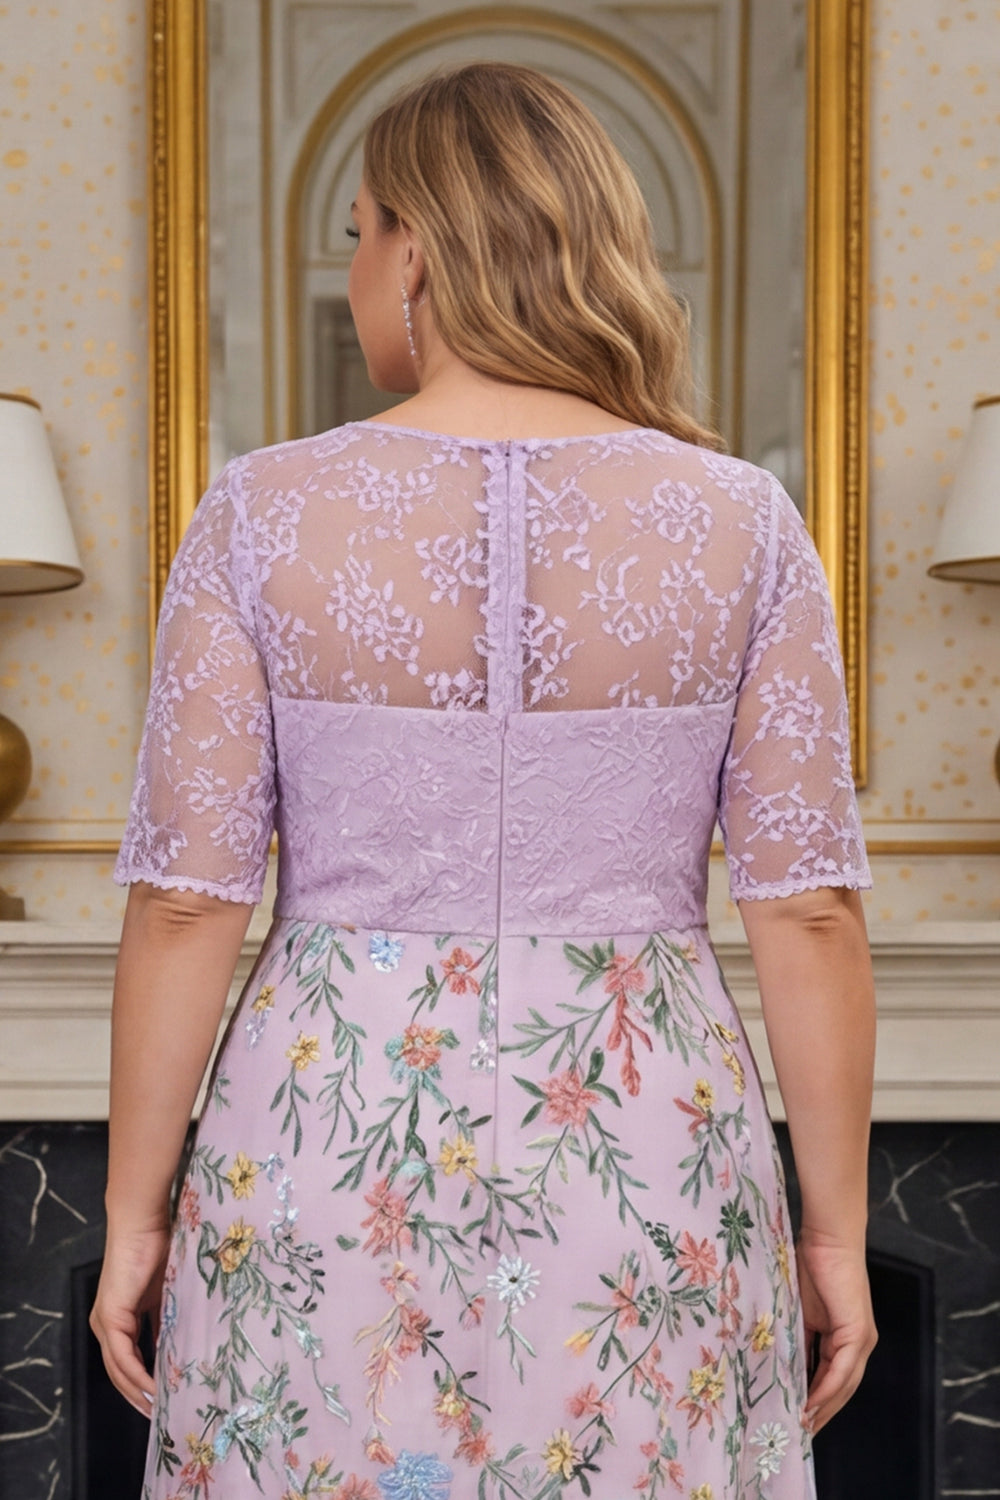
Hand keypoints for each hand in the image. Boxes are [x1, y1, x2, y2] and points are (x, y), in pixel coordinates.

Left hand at [90, 1224, 169, 1415]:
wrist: (144, 1221)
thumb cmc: (160, 1244)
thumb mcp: (169, 1288)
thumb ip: (171, 1312)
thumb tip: (189, 1338)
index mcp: (121, 1316)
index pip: (129, 1358)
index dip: (145, 1380)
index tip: (165, 1397)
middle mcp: (107, 1323)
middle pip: (120, 1372)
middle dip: (140, 1396)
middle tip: (163, 1415)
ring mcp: (105, 1322)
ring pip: (119, 1370)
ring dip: (139, 1392)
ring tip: (161, 1410)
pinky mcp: (110, 1318)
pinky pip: (123, 1358)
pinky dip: (138, 1376)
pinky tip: (155, 1389)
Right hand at [796, 1231, 876, 1432]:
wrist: (828, 1238)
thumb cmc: (811, 1262)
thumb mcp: (798, 1307)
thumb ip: (796, 1333)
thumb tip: (779, 1360)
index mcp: (844, 1336)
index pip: (832, 1377)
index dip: (816, 1398)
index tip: (796, 1415)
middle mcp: (858, 1343)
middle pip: (841, 1389)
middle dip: (821, 1412)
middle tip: (799, 1433)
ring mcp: (861, 1339)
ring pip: (844, 1385)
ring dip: (824, 1407)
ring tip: (802, 1425)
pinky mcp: (857, 1332)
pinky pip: (842, 1370)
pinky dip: (826, 1389)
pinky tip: (810, 1402)